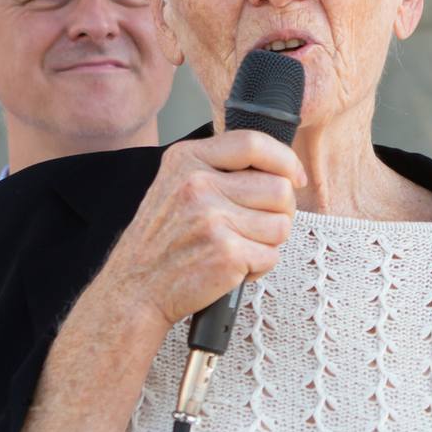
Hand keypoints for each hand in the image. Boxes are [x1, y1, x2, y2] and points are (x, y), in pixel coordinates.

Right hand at [86, 129, 307, 340]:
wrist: (136, 288)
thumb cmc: (163, 242)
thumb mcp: (176, 185)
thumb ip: (220, 169)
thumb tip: (280, 168)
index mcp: (187, 159)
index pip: (254, 143)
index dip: (285, 160)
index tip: (296, 177)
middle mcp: (198, 184)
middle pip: (279, 188)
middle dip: (279, 211)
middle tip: (255, 227)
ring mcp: (212, 218)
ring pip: (281, 225)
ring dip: (267, 242)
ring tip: (236, 247)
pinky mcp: (226, 252)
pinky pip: (271, 256)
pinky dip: (258, 268)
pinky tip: (231, 267)